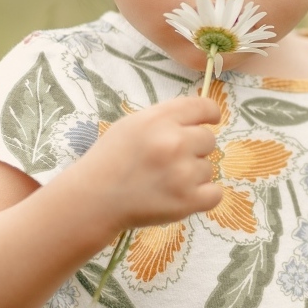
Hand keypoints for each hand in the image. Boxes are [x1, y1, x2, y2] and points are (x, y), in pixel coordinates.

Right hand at [72, 94, 222, 231]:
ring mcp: (182, 173)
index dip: (210, 114)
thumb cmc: (112, 159)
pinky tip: (182, 195)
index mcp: (159, 120)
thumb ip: (166, 119)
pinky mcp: (187, 201)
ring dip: (193, 175)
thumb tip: (199, 119)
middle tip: (171, 161)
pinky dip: (203, 196)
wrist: (92, 199)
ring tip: (165, 181)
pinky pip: (215, 194)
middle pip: (209, 139)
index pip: (204, 107)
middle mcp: (174, 142)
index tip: (211, 121)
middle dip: (195, 149)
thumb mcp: (133, 124)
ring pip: (209, 168)